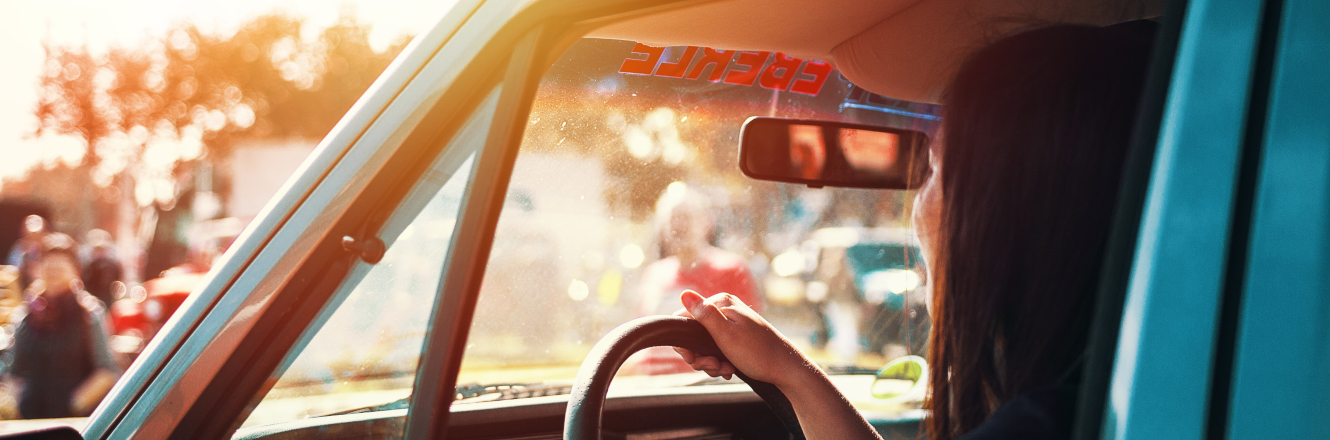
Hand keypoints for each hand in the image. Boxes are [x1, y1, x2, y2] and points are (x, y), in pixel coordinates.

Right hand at [672, 290, 811, 387]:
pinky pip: (716, 348)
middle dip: (700, 356)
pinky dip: (719, 361)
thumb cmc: (757, 352)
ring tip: (726, 369)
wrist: (786, 367)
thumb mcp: (726, 334)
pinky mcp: (735, 335)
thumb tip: (684, 293)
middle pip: (694, 334)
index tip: (696, 360)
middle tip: (715, 367)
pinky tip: (729, 368)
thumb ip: (704, 314)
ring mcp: (730, 322)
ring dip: (711, 362)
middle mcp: (724, 308)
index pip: (685, 319)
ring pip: (704, 344)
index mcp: (720, 302)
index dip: (686, 343)